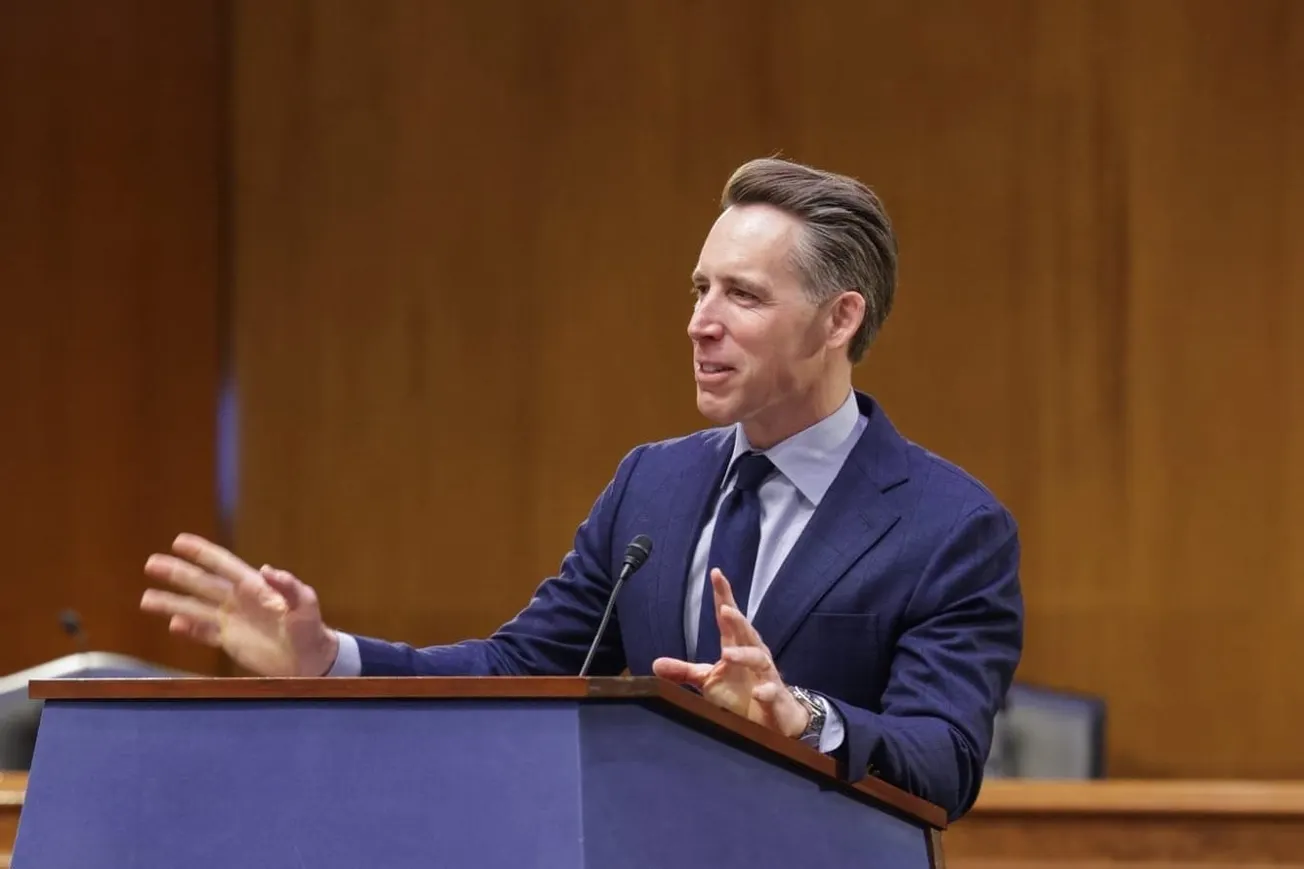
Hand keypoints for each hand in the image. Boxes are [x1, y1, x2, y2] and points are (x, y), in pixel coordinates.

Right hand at [139, 533, 338, 676]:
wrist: (310, 660)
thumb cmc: (311, 628)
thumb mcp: (305, 604)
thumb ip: (288, 587)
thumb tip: (267, 568)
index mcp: (255, 587)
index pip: (224, 565)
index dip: (203, 553)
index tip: (179, 541)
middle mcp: (239, 601)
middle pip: (202, 584)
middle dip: (177, 574)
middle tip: (151, 563)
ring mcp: (233, 621)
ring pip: (195, 609)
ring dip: (172, 603)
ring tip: (145, 599)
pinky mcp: (231, 642)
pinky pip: (204, 633)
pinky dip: (188, 630)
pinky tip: (172, 625)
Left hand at [652, 568, 809, 738]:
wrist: (774, 720)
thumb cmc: (742, 693)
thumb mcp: (709, 681)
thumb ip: (684, 671)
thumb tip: (655, 664)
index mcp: (737, 647)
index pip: (727, 619)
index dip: (723, 595)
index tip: (716, 573)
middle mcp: (753, 655)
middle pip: (746, 632)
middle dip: (737, 620)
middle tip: (724, 609)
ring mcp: (766, 676)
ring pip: (758, 659)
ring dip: (744, 655)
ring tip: (727, 655)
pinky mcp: (774, 699)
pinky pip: (772, 692)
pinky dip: (766, 691)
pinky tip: (758, 692)